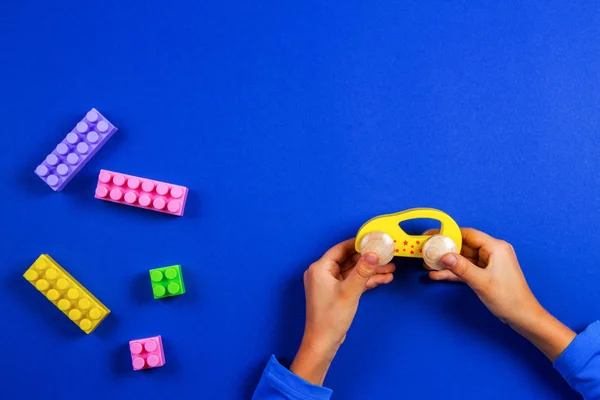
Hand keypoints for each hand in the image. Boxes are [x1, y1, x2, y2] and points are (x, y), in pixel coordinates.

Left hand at [290, 238, 394, 384]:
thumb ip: (362, 271)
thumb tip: (373, 253)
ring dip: (371, 270)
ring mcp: (329, 283)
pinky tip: (384, 279)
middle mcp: (322, 273)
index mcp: (320, 268)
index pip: (341, 249)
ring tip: (391, 268)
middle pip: (349, 259)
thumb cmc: (331, 318)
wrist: (323, 342)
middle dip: (368, 258)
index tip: (373, 239)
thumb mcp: (350, 291)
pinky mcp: (336, 293)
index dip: (358, 243)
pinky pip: (353, 281)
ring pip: (353, 271)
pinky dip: (366, 280)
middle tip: (387, 255)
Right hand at [427, 227, 574, 360]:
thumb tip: (444, 256)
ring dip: (446, 262)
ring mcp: (489, 262)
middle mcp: (492, 251)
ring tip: (427, 264)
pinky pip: (466, 268)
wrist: (523, 317)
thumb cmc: (508, 298)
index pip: (467, 234)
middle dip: (444, 249)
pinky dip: (453, 272)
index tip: (432, 236)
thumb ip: (462, 267)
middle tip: (426, 251)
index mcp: (495, 247)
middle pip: (463, 245)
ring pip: (462, 258)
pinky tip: (437, 275)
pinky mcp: (485, 273)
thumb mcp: (481, 282)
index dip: (448, 234)